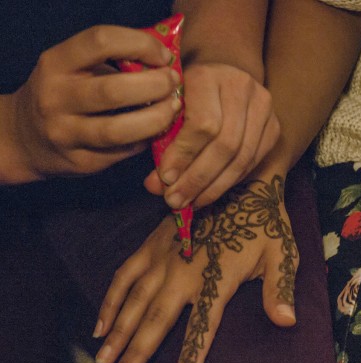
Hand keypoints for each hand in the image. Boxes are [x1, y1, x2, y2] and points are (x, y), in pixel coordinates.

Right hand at [2, 25, 180, 182]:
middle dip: (155, 86)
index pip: (101, 42)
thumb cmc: (65, 94)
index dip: (141, 45)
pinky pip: (123, 151)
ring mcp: (65, 133)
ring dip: (157, 119)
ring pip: (119, 129)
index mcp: (56, 63)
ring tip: (173, 109)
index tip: (163, 57)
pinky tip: (155, 130)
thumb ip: (113, 62)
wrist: (25, 138)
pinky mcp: (80, 162)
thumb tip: (165, 63)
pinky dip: (146, 140)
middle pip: (115, 90)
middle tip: (173, 84)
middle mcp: (55, 98)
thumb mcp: (75, 68)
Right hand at [93, 173, 297, 362]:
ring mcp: (164, 258)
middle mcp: (185, 272)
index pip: (203, 324)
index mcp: (217, 279)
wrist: (242, 181)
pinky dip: (110, 300)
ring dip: (118, 332)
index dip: (193, 354)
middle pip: (157, 318)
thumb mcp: (281, 254)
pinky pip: (124, 276)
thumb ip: (278, 289)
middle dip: (138, 351)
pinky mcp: (152, 245)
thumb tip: (287, 321)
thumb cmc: (264, 224)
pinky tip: (100, 324)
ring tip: (104, 359)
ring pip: (134, 301)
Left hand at [143, 63, 279, 208]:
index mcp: (208, 76)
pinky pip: (253, 161)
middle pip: (225, 144)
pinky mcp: (274, 125)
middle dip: (198, 178)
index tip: (165, 180)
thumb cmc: (186, 93)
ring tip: (192, 202)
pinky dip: (231, 181)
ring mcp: (263, 106)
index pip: (202, 124)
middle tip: (176, 201)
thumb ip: (161, 143)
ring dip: (215, 186)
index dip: (184, 156)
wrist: (222, 73)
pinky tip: (210, 192)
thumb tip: (155, 186)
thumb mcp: (168, 108)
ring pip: (242, 157)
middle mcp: (241, 87)